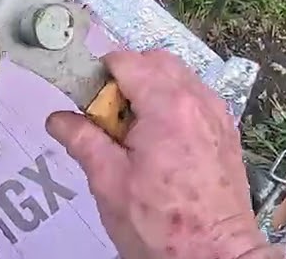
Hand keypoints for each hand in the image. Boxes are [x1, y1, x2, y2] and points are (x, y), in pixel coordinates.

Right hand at [47, 50, 274, 258]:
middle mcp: (199, 102)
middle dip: (126, 76)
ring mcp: (218, 117)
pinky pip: (196, 99)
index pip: (126, 61)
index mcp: (168, 107)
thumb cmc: (161, 224)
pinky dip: (173, 105)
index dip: (99, 75)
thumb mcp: (108, 182)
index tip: (87, 103)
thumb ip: (82, 140)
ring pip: (178, 77)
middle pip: (156, 61)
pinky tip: (160, 142)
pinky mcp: (227, 134)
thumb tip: (58, 118)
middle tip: (108, 116)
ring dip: (151, 89)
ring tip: (134, 131)